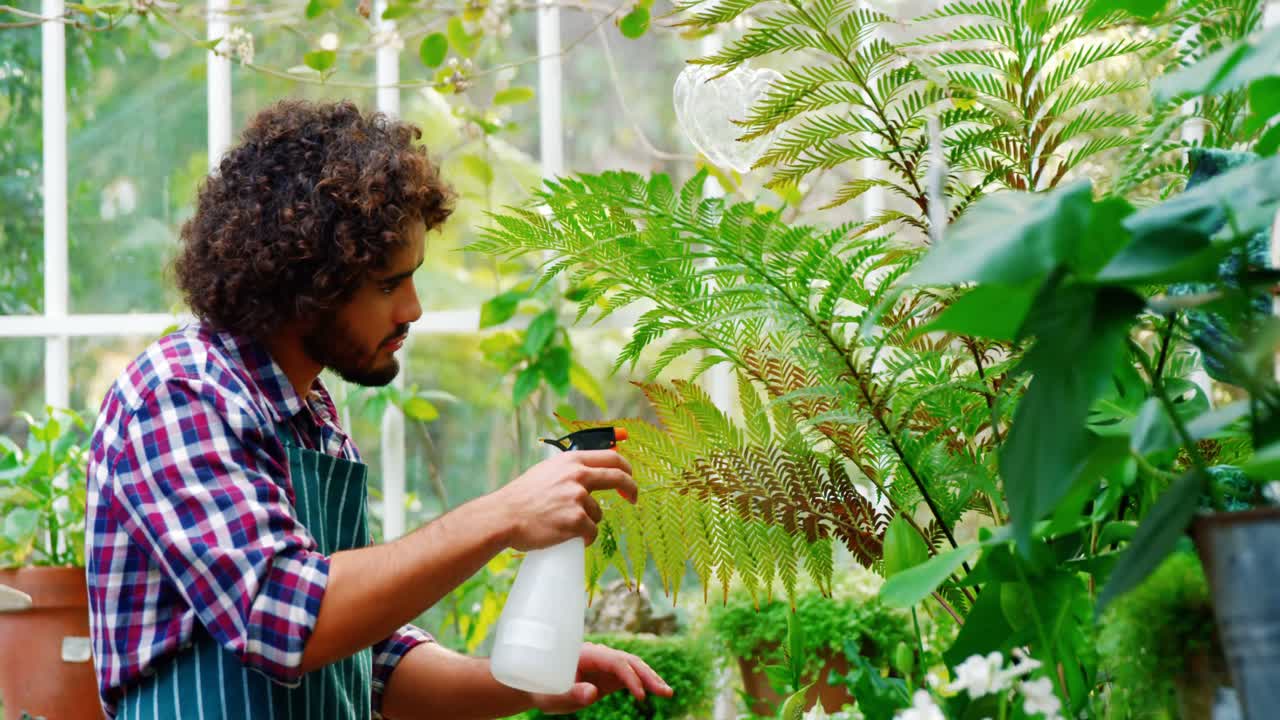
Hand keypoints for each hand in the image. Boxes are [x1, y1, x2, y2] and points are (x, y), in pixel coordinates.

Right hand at [495, 450, 636, 550]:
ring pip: (598, 513)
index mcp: (571, 461)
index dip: (624, 468)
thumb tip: (593, 469)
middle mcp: (577, 475)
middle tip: (634, 498)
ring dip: (587, 521)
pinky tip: (568, 538)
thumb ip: (570, 469)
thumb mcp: (547, 471)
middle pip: (618, 478)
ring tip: (562, 524)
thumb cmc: (522, 497)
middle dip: (631, 489)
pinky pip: (591, 532)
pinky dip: (584, 538)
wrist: (504, 517)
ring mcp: (577, 498)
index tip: (628, 478)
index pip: (610, 458)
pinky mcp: (576, 521)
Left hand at [529, 642, 672, 714]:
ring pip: (633, 666)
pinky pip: (630, 675)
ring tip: (668, 692)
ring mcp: (605, 663)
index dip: (630, 678)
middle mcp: (599, 654)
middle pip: (630, 661)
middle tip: (666, 692)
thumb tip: (592, 693)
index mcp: (587, 654)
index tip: (640, 696)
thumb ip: (572, 693)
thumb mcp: (554, 695)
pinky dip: (644, 682)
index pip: (616, 662)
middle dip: (649, 676)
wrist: (537, 685)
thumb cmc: (543, 688)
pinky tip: (656, 691)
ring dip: (650, 678)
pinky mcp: (608, 674)